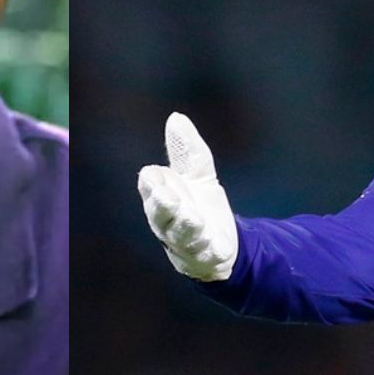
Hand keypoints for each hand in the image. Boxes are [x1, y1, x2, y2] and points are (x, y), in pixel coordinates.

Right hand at [137, 112, 238, 281]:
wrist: (222, 242)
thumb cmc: (198, 206)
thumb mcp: (197, 174)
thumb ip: (186, 150)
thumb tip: (176, 118)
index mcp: (161, 198)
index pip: (151, 187)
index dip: (152, 182)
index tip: (154, 174)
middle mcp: (168, 222)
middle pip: (160, 214)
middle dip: (162, 205)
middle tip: (167, 197)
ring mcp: (186, 242)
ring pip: (182, 236)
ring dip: (186, 227)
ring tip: (194, 219)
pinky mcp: (207, 256)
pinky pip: (206, 256)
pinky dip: (209, 252)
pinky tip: (215, 247)